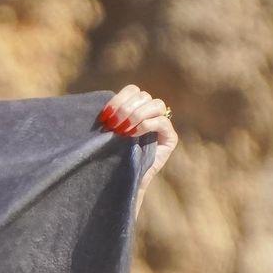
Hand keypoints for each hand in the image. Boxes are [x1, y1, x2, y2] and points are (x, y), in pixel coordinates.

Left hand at [97, 85, 176, 204]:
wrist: (121, 182)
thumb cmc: (111, 158)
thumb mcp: (108, 133)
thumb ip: (111, 116)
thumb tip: (102, 106)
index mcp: (136, 108)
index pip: (133, 90)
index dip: (119, 99)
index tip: (105, 115)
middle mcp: (151, 114)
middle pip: (144, 95)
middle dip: (126, 108)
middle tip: (113, 125)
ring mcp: (162, 125)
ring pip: (156, 104)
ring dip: (137, 114)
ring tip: (124, 130)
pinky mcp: (170, 138)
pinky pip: (163, 121)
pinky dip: (147, 125)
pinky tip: (133, 135)